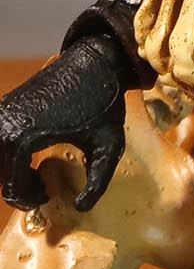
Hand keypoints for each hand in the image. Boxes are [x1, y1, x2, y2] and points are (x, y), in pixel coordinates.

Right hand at [0, 34, 130, 210]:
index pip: (12, 187)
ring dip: (12, 173)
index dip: (29, 199)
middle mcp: (4, 122)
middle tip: (43, 190)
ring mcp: (3, 111)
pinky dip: (9, 157)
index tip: (48, 196)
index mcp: (22, 136)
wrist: (96, 60)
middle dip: (19, 189)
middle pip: (1, 175)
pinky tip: (31, 158)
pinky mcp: (6, 105)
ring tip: (37, 176)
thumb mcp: (108, 145)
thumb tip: (81, 208)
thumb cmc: (103, 101)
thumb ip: (99, 182)